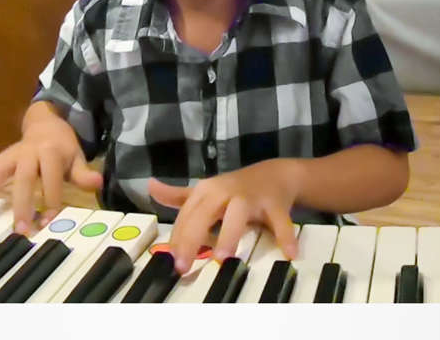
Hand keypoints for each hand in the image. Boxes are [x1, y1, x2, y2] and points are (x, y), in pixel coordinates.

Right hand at [0, 102, 101, 233]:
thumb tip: (98, 183)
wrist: (46, 124)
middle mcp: (27, 152)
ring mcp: (9, 155)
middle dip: (21, 203)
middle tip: (21, 229)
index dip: (51, 198)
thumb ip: (83, 173)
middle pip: (22, 176)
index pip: (50, 176)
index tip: (49, 220)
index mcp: (49, 151)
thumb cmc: (62, 148)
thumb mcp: (76, 158)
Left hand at [148, 159, 303, 274]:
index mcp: (207, 191)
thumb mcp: (206, 192)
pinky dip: (285, 236)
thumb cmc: (236, 189)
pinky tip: (289, 254)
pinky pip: (280, 221)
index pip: (186, 216)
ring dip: (229, 234)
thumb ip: (179, 196)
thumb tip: (150, 187)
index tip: (170, 262)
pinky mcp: (275, 204)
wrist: (276, 174)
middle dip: (192, 238)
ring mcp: (251, 197)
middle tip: (183, 265)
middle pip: (204, 213)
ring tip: (221, 257)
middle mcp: (226, 192)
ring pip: (237, 214)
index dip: (177, 239)